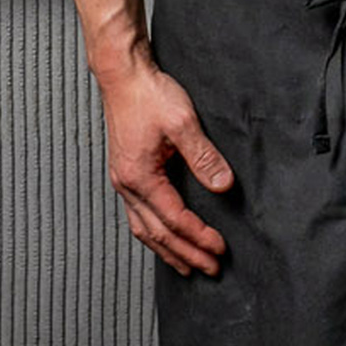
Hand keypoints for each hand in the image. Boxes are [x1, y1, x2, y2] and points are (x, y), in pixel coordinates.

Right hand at [95, 61, 233, 275]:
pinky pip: (137, 215)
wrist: (123, 75)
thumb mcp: (183, 123)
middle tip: (210, 269)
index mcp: (139, 176)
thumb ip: (204, 157)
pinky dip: (152, 233)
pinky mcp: (125, 173)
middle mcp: (126, 184)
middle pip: (157, 233)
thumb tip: (223, 186)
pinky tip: (163, 237)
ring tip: (186, 266)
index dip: (199, 237)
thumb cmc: (148, 95)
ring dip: (167, 250)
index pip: (174, 219)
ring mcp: (122, 180)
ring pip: (143, 229)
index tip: (220, 248)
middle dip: (185, 254)